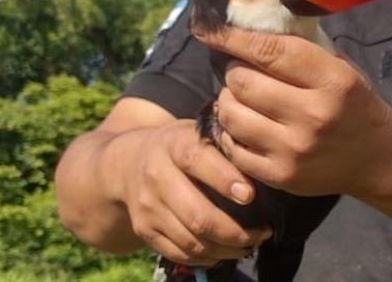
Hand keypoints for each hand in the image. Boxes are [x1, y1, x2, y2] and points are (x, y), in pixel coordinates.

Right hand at [111, 119, 272, 265]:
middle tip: (263, 232)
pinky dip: (207, 258)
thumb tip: (264, 166)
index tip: (250, 195)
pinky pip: (180, 253)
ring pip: (191, 240)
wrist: (127, 162)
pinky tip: (227, 252)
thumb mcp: (198, 133)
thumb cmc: (180, 146)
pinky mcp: (144, 230)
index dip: (225, 180)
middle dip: (235, 231)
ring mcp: (148, 206)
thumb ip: (225, 145)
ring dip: (226, 249)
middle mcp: (157, 175)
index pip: (198, 161)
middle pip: (197, 215)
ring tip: (251, 244)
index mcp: (175, 144)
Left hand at [194, 28, 391, 197]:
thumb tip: (250, 26)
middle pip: (243, 83)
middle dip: (234, 71)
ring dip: (228, 100)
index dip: (234, 38)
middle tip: (242, 70)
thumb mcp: (341, 67)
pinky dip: (230, 131)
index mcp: (334, 81)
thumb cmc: (355, 104)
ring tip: (240, 97)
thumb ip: (301, 49)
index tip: (212, 29)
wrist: (377, 159)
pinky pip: (233, 147)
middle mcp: (313, 116)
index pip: (270, 51)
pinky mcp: (280, 176)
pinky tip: (243, 124)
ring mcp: (294, 150)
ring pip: (231, 114)